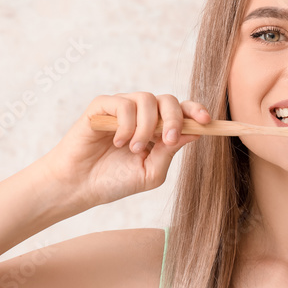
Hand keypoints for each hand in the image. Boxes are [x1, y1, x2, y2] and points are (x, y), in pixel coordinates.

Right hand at [39, 92, 212, 211]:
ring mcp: (121, 108)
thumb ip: (170, 151)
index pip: (181, 111)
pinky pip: (123, 104)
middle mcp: (142, 115)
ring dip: (146, 127)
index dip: (195, 111)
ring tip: (134, 149)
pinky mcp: (102, 107)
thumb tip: (194, 132)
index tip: (207, 121)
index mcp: (157, 129)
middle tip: (168, 140)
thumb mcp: (151, 172)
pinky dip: (126, 125)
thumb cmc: (114, 181)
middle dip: (174, 118)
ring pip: (147, 100)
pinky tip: (118, 142)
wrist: (80, 187)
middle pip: (168, 100)